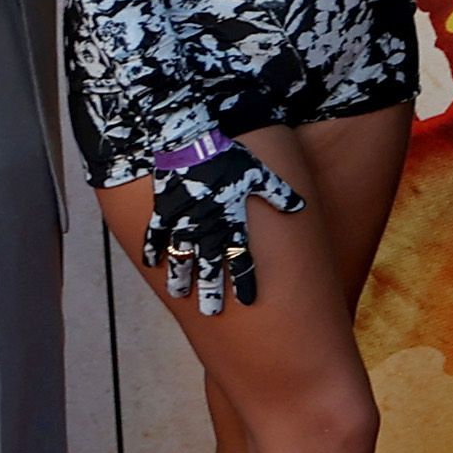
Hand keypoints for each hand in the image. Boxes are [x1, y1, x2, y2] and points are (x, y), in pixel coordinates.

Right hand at [137, 141, 306, 316]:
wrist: (189, 141)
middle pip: (208, 267)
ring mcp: (181, 222)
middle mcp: (205, 227)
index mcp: (230, 221)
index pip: (240, 258)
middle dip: (210, 291)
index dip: (245, 280)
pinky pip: (154, 236)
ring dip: (180, 277)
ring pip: (180, 258)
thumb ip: (279, 194)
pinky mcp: (162, 212)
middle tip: (211, 311)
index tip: (248, 300)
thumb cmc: (228, 157)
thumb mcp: (260, 174)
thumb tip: (300, 207)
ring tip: (179, 295)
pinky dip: (152, 250)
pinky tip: (151, 265)